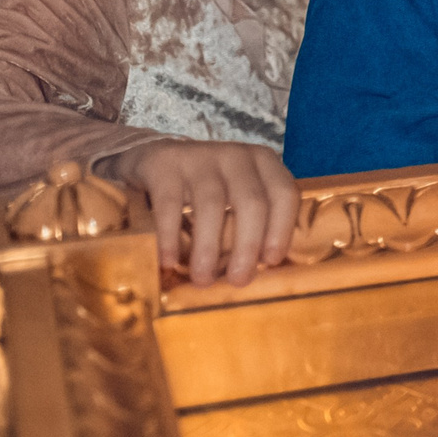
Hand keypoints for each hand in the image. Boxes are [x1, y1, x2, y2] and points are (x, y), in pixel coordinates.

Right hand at [103, 139, 296, 286]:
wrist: (153, 157)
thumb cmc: (206, 188)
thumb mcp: (236, 193)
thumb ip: (252, 222)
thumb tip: (258, 272)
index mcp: (263, 162)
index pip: (284, 193)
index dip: (281, 229)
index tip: (271, 261)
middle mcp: (236, 156)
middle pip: (252, 202)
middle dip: (247, 245)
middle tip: (238, 280)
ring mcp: (201, 157)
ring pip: (212, 205)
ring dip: (208, 248)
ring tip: (202, 279)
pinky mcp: (165, 165)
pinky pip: (170, 205)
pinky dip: (170, 237)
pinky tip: (169, 261)